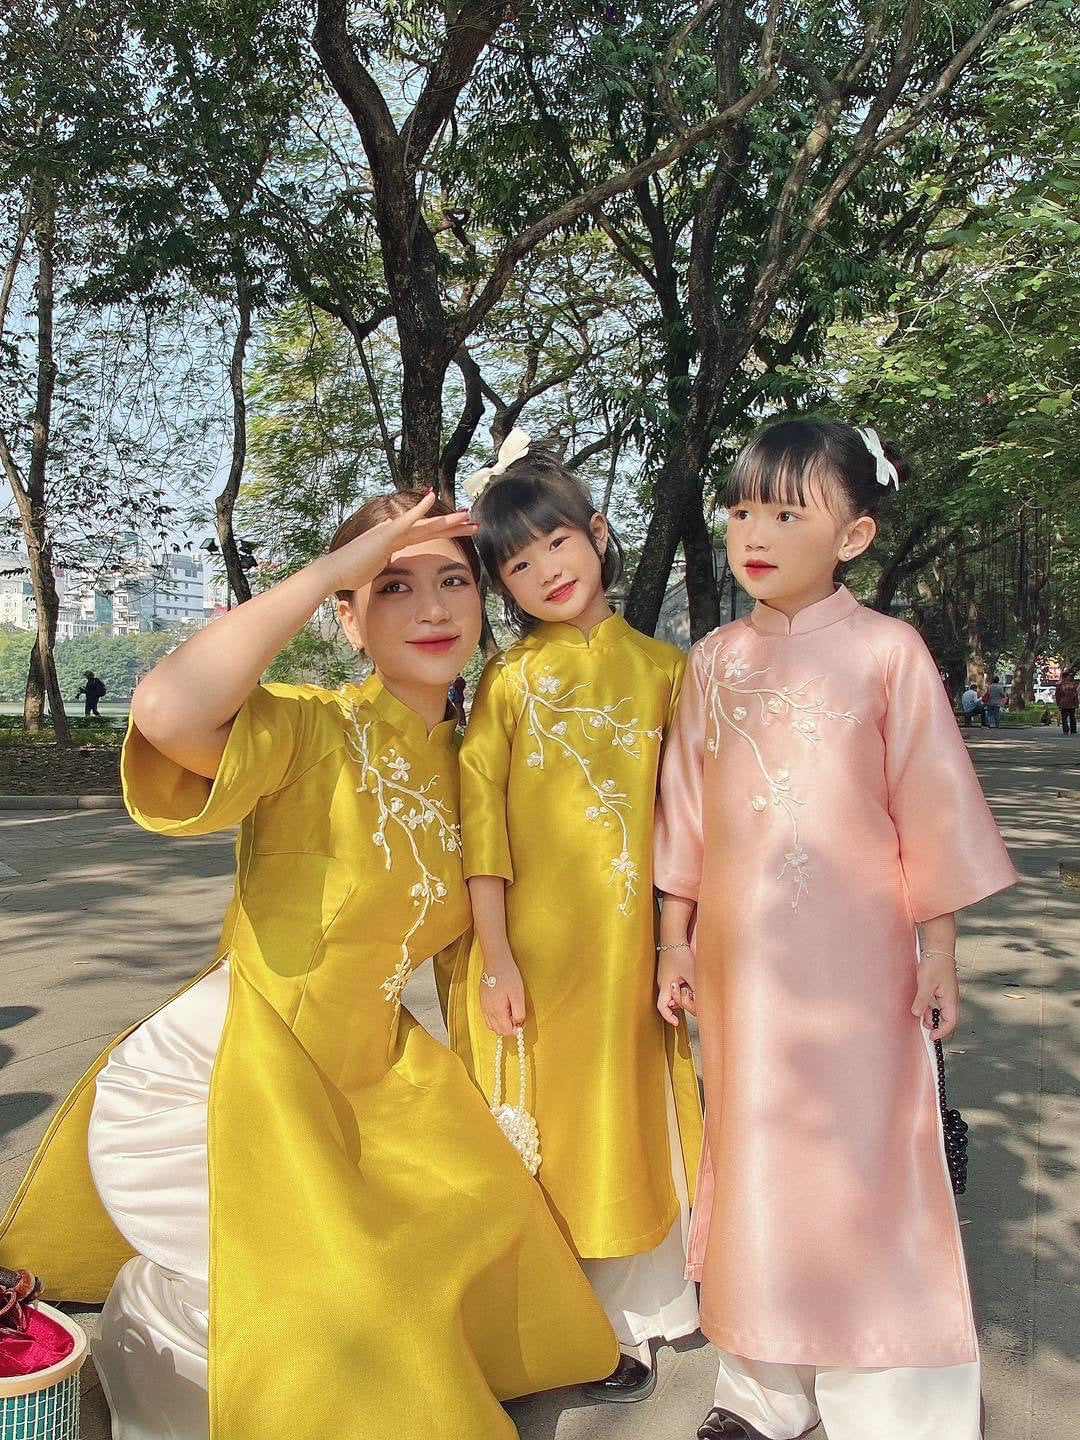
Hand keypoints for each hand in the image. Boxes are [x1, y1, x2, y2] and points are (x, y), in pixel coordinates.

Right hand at [322, 490, 477, 595]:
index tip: (462, 531)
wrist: (336, 572)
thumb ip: (384, 557)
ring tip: (466, 514)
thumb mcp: (374, 566)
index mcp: (394, 540)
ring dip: (447, 520)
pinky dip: (419, 508)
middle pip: (430, 528)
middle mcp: (395, 532)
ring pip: (425, 524)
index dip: (444, 533)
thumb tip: (389, 554)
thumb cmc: (351, 573)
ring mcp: (391, 531)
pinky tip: (432, 496)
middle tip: (474, 522)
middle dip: (454, 526)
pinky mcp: (386, 533)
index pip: (425, 536)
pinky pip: (406, 519)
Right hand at [479, 957, 526, 1035]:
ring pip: (492, 1026)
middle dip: (509, 1028)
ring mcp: (483, 1007)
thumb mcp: (518, 994)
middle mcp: (488, 1011)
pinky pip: (488, 1018)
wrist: (496, 961)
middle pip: (498, 1031)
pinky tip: (503, 1009)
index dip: (516, 1030)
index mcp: (497, 1010)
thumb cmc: (508, 975)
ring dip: (502, 1024)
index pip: (506, 1031)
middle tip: (517, 1016)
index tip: (522, 1021)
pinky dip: (496, 1019)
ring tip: (510, 1012)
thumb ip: (519, 1012)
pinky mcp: (482, 1002)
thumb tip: (519, 1024)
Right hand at [656, 943, 695, 1025]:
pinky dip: (680, 987)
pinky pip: (672, 985)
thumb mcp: (692, 974)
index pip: (662, 1007)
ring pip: (671, 994)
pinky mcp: (667, 971)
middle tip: (689, 997)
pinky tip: (687, 980)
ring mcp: (664, 977)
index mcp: (665, 985)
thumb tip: (700, 1002)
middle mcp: (662, 983)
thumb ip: (695, 990)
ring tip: (689, 987)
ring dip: (680, 994)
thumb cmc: (680, 954)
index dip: (669, 1017)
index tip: (677, 1022)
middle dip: (679, 1003)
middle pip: (668, 1002)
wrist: (673, 937)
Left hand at [911, 951, 959, 1040]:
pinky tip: (922, 1003)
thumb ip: (922, 1000)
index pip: (950, 1022)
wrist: (938, 949)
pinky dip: (929, 1006)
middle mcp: (951, 999)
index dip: (942, 1032)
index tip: (931, 1037)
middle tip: (922, 1023)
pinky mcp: (941, 990)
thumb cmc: (935, 964)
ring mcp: (946, 995)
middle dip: (934, 1024)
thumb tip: (917, 1014)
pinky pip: (936, 1004)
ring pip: (940, 1011)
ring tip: (920, 1010)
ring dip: (930, 1014)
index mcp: (951, 999)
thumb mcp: (926, 983)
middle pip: (946, 1019)